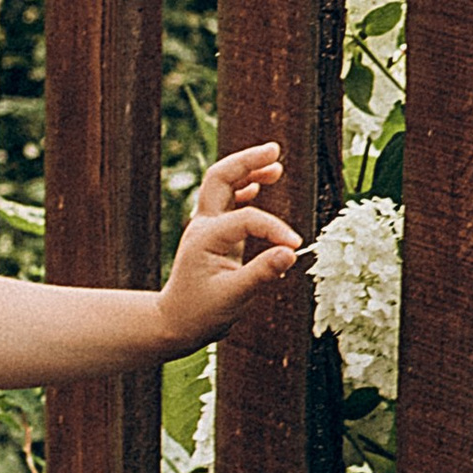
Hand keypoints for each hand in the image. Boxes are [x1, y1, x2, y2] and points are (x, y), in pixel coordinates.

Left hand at [155, 143, 304, 351]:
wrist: (176, 323)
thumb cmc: (201, 313)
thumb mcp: (233, 297)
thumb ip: (261, 273)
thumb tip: (291, 253)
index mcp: (205, 237)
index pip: (246, 219)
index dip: (274, 229)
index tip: (296, 247)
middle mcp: (203, 225)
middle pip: (220, 177)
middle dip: (247, 160)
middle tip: (275, 150)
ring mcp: (207, 226)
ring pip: (223, 184)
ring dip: (247, 170)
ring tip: (275, 163)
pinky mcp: (215, 233)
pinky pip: (228, 200)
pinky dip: (244, 189)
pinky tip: (259, 185)